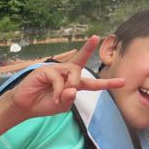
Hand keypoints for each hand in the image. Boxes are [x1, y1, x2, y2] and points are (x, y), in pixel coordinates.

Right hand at [7, 36, 124, 118]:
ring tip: (62, 97)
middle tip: (94, 42)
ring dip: (72, 85)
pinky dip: (60, 90)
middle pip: (81, 62)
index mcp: (74, 83)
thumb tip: (73, 89)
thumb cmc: (45, 104)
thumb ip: (70, 98)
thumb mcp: (63, 105)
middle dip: (89, 50)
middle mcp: (66, 73)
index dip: (107, 83)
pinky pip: (59, 78)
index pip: (93, 83)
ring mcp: (56, 70)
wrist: (26, 106)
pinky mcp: (45, 70)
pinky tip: (55, 98)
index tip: (123, 81)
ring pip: (73, 71)